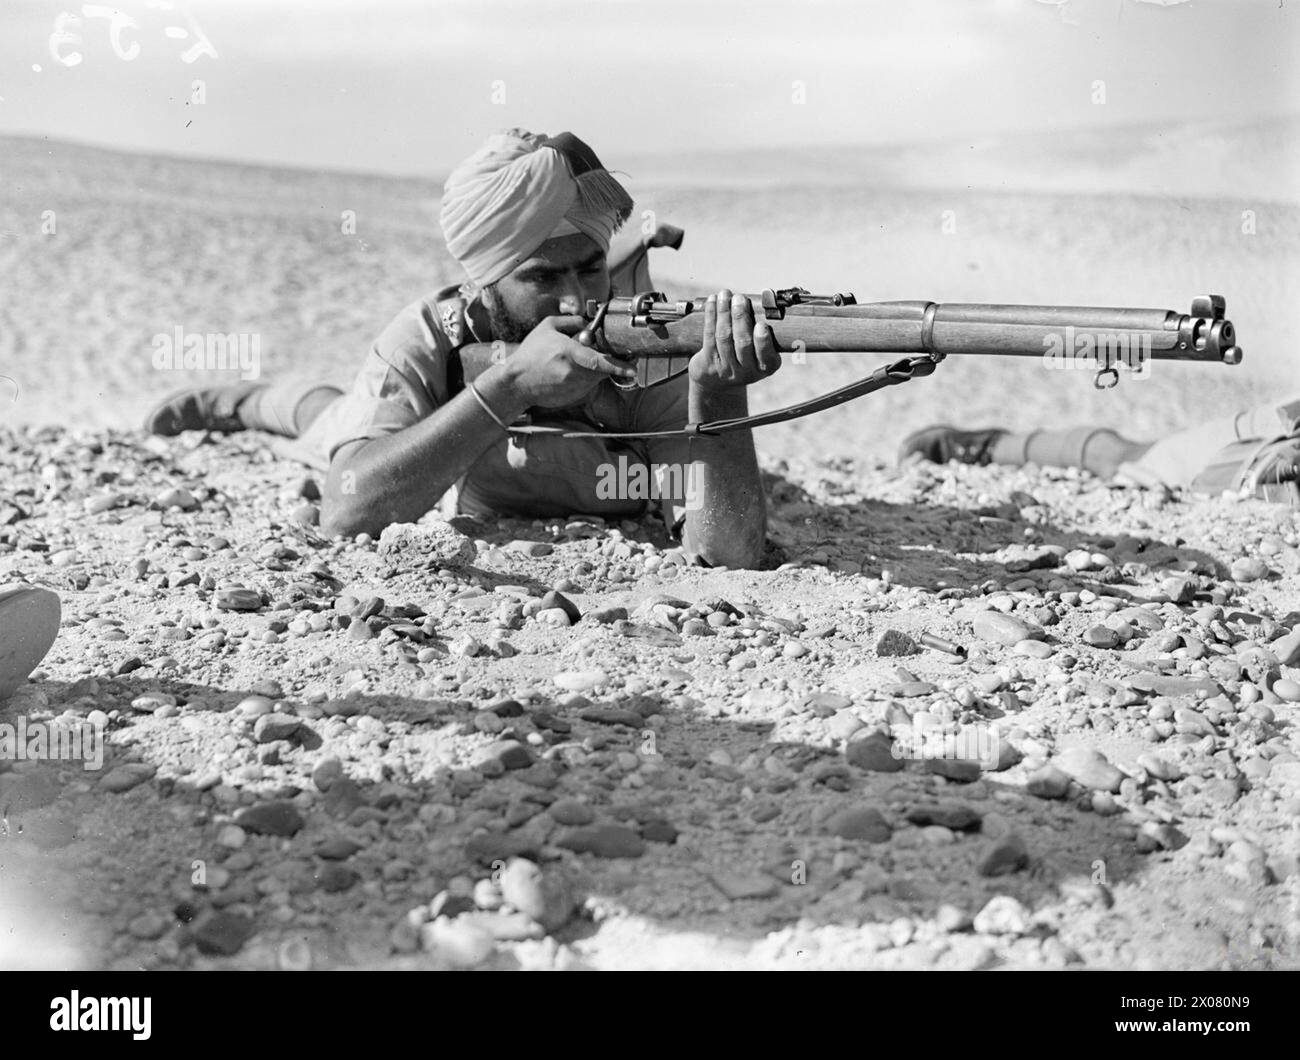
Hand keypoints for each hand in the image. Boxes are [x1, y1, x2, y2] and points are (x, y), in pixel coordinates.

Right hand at [496, 314, 636, 409]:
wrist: (516, 382)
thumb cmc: (530, 353)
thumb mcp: (547, 327)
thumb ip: (571, 321)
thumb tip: (588, 323)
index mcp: (568, 352)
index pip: (598, 361)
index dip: (618, 365)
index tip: (632, 368)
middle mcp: (573, 372)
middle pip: (602, 369)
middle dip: (611, 364)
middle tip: (617, 357)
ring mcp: (573, 387)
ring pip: (596, 377)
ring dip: (595, 369)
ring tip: (575, 362)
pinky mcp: (573, 397)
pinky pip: (588, 385)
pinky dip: (585, 378)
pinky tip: (569, 372)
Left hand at [689, 289, 780, 390]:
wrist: (718, 381)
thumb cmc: (745, 357)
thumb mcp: (761, 353)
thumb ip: (765, 334)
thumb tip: (767, 301)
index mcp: (766, 367)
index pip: (767, 356)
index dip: (763, 341)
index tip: (761, 325)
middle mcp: (746, 372)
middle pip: (743, 343)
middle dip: (740, 318)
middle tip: (739, 299)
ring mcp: (726, 369)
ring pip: (724, 337)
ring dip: (724, 312)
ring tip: (725, 295)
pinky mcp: (709, 362)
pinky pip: (709, 335)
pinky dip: (711, 316)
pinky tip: (713, 301)